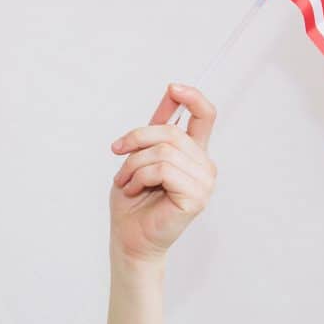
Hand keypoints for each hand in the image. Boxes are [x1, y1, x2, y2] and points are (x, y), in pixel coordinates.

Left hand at [108, 83, 216, 266]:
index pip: (205, 116)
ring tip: (125, 179)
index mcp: (193, 152)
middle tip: (118, 153)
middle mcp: (203, 165)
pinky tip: (134, 188)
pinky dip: (140, 176)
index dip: (193, 97)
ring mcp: (203, 182)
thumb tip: (171, 91)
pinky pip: (163, 170)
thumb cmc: (133, 199)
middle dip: (137, 139)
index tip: (173, 87)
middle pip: (171, 131)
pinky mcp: (196, 197)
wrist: (128, 236)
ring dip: (134, 163)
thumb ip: (157, 126)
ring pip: (164, 151)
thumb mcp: (140, 153)